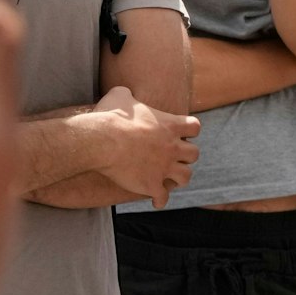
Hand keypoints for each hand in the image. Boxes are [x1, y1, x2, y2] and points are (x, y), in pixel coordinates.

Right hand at [93, 88, 200, 207]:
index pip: (195, 127)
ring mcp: (164, 167)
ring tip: (170, 179)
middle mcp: (172, 147)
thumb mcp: (120, 96)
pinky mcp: (151, 184)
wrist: (100, 141)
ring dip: (179, 178)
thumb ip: (127, 94)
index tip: (181, 134)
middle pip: (194, 154)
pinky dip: (160, 200)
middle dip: (186, 156)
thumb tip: (123, 93)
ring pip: (185, 177)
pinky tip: (156, 201)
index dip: (189, 131)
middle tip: (175, 157)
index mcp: (171, 125)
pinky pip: (163, 197)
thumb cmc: (110, 116)